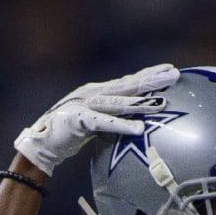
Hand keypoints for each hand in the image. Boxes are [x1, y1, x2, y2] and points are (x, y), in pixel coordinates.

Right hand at [15, 64, 178, 174]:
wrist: (41, 143)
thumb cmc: (68, 134)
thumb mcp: (94, 122)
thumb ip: (111, 117)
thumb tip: (134, 123)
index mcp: (98, 92)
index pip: (128, 82)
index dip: (148, 75)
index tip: (170, 70)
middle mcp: (93, 93)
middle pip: (128, 86)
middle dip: (152, 80)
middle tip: (175, 74)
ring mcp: (86, 104)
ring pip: (119, 102)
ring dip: (141, 102)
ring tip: (162, 102)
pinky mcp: (79, 120)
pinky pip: (105, 123)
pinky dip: (122, 125)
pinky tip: (138, 128)